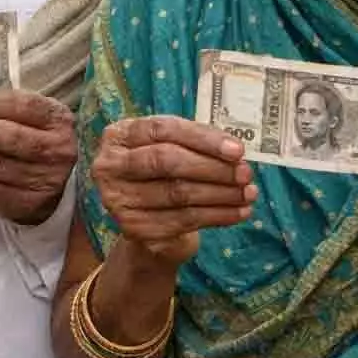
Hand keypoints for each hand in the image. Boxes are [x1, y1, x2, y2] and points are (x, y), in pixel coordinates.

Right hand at [90, 116, 254, 266]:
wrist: (148, 219)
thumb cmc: (164, 173)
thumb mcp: (173, 147)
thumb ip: (196, 143)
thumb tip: (235, 153)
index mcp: (118, 135)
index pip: (163, 130)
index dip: (202, 139)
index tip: (237, 150)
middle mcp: (109, 165)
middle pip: (166, 161)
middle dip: (212, 167)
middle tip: (245, 173)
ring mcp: (118, 199)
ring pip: (178, 193)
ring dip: (221, 194)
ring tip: (248, 193)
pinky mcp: (133, 228)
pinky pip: (183, 220)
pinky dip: (217, 216)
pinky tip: (238, 212)